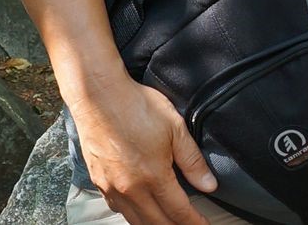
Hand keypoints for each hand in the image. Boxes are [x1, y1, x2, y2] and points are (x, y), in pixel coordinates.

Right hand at [72, 76, 217, 224]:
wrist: (98, 95)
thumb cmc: (136, 105)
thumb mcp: (174, 127)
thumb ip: (192, 160)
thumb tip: (209, 184)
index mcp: (153, 177)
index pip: (179, 212)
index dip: (194, 222)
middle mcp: (131, 189)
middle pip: (157, 224)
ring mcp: (112, 187)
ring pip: (135, 221)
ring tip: (167, 221)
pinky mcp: (99, 181)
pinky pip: (118, 208)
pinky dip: (132, 214)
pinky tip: (139, 208)